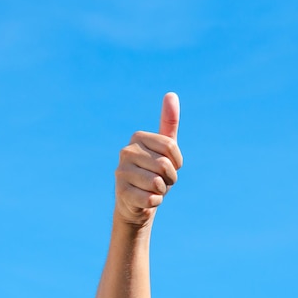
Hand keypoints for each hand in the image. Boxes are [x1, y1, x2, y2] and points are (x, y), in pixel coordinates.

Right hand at [114, 92, 183, 227]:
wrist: (137, 203)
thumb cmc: (154, 172)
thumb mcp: (165, 148)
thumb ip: (168, 122)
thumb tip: (171, 94)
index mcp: (137, 137)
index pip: (171, 146)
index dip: (176, 162)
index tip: (169, 166)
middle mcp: (126, 151)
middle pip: (165, 165)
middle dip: (170, 178)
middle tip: (160, 180)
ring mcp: (121, 171)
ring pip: (158, 182)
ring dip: (162, 190)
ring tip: (152, 189)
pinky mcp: (120, 192)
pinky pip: (150, 198)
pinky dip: (155, 202)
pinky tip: (146, 200)